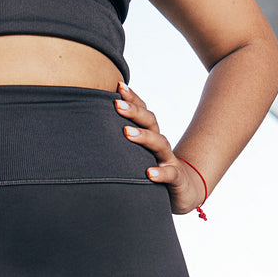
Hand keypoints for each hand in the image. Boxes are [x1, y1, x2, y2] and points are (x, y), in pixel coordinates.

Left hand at [113, 81, 207, 215]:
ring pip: (160, 144)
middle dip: (134, 112)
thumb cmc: (155, 169)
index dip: (132, 99)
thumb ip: (122, 141)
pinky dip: (160, 172)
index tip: (118, 86)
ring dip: (144, 137)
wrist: (185, 190)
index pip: (143, 112)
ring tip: (127, 133)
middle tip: (117, 104)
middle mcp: (159, 144)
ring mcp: (169, 160)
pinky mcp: (177, 179)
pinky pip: (170, 174)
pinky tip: (149, 173)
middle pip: (150, 122)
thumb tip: (92, 128)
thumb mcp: (138, 154)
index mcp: (150, 135)